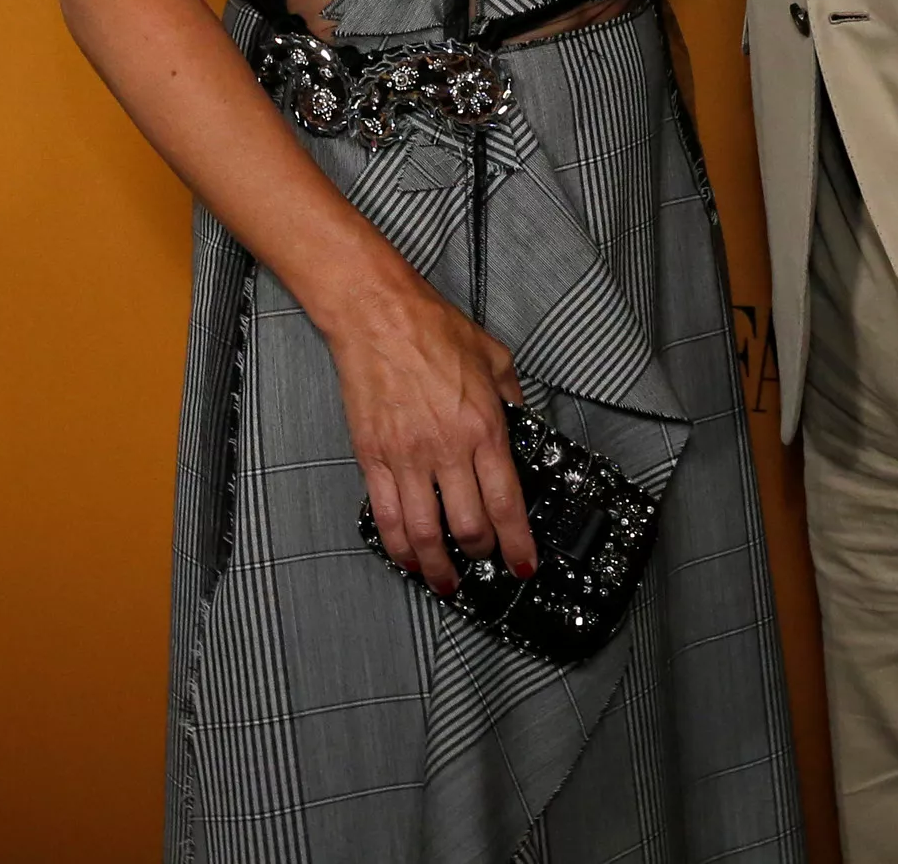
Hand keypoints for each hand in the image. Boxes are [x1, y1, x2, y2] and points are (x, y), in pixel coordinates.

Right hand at [315, 253, 538, 593]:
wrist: (378, 316)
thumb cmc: (432, 329)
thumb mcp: (495, 358)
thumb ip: (514, 397)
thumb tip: (523, 424)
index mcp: (484, 427)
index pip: (507, 502)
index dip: (518, 543)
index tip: (524, 564)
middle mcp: (448, 449)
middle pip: (469, 526)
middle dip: (483, 555)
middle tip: (488, 563)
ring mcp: (407, 458)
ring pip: (425, 533)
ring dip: (438, 566)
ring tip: (446, 581)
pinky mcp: (374, 458)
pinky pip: (386, 516)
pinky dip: (399, 546)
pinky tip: (407, 557)